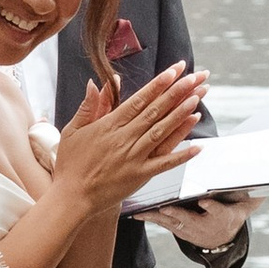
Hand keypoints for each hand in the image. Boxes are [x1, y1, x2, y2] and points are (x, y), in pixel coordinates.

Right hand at [57, 64, 209, 213]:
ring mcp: (135, 157)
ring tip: (197, 98)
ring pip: (162, 132)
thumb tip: (96, 83)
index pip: (139, 100)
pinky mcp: (140, 176)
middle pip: (155, 111)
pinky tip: (198, 146)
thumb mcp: (73, 130)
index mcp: (110, 125)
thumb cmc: (70, 163)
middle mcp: (125, 139)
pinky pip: (165, 164)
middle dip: (176, 92)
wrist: (72, 197)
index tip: (174, 71)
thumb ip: (89, 106)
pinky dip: (182, 155)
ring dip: (181, 115)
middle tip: (194, 77)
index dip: (158, 84)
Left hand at [146, 196, 249, 249]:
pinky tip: (137, 213)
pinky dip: (151, 218)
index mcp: (222, 217)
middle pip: (189, 219)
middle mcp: (204, 226)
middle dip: (177, 214)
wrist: (221, 239)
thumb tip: (267, 187)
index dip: (211, 207)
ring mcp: (189, 229)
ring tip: (143, 211)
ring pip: (172, 222)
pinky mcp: (178, 229)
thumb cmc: (232, 215)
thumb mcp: (244, 209)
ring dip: (158, 216)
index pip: (218, 211)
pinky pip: (163, 224)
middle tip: (165, 208)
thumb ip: (252, 198)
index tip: (205, 201)